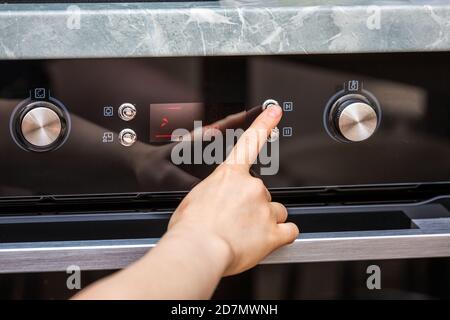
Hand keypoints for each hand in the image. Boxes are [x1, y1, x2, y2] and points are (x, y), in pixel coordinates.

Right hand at [167, 104, 298, 275]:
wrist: (197, 250)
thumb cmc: (190, 228)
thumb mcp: (194, 200)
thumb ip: (214, 194)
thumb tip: (217, 202)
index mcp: (230, 175)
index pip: (250, 142)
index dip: (264, 124)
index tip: (275, 112)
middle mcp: (252, 188)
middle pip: (262, 192)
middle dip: (253, 205)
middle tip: (236, 220)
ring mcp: (265, 209)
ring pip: (276, 211)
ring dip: (266, 221)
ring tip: (247, 234)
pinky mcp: (274, 233)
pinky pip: (289, 230)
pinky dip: (282, 235)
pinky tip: (266, 240)